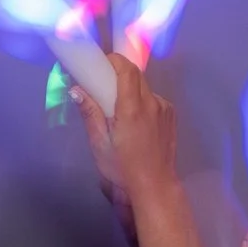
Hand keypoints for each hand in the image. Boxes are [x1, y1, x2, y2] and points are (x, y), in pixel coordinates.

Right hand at [72, 54, 177, 205]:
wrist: (155, 185)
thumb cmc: (123, 168)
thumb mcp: (100, 144)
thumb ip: (90, 113)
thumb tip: (76, 90)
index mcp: (132, 108)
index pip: (126, 70)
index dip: (113, 61)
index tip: (100, 64)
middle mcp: (152, 102)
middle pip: (136, 75)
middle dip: (118, 74)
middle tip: (103, 87)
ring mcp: (164, 108)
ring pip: (144, 88)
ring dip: (130, 92)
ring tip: (119, 114)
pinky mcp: (170, 115)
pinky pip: (153, 100)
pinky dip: (141, 104)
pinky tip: (135, 124)